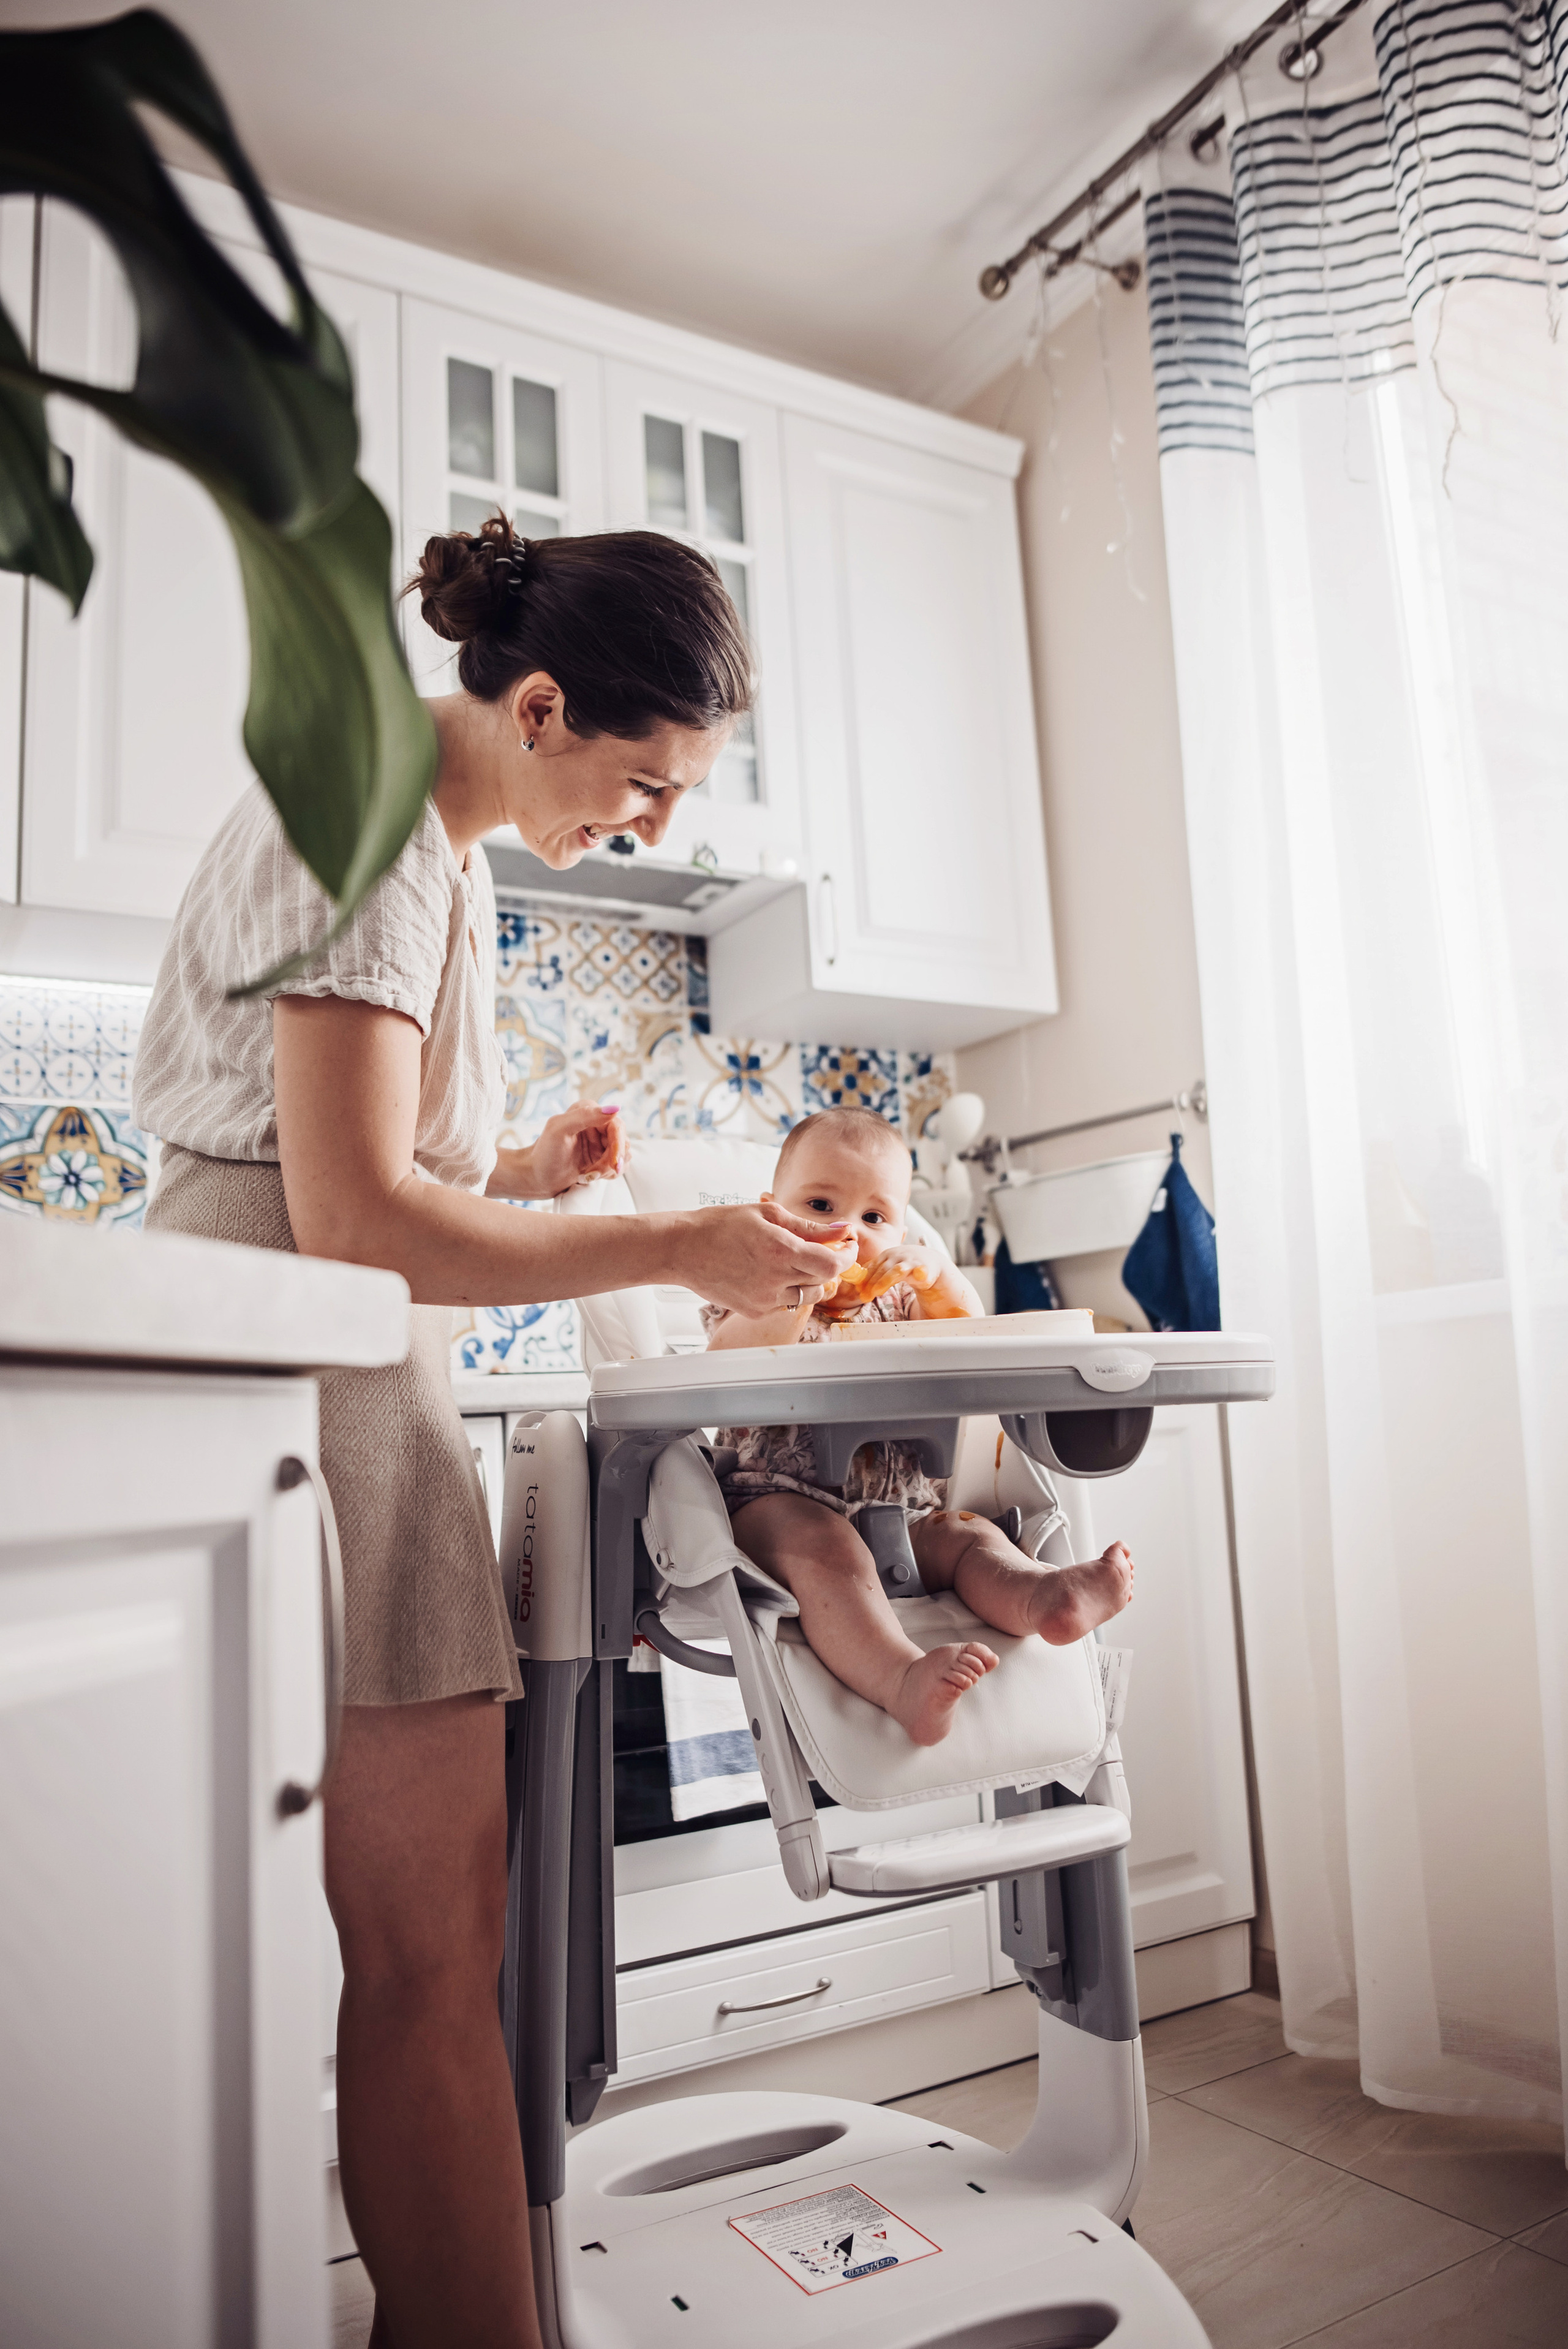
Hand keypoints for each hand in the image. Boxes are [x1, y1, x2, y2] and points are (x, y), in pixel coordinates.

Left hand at [529, 1100, 625, 1196]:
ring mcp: (601, 1142)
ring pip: (623, 1156)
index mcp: (588, 1111)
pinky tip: (588, 1176)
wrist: (537, 1177)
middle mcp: (597, 1124)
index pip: (616, 1124)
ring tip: (587, 1175)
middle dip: (611, 1161)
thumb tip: (615, 1108)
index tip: (614, 1163)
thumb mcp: (559, 1129)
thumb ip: (585, 1115)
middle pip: (623, 1141)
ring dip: (607, 1170)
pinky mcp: (602, 1158)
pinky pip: (618, 1166)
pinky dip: (606, 1175)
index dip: (618, 1144)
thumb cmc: (544, 1153)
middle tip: (594, 1173)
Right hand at [684, 1199, 854, 1317]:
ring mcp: (764, 1299)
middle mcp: (774, 1280)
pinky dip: (788, 1289)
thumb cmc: (720, 1225)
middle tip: (826, 1249)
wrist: (682, 1249)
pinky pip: (785, 1303)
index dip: (847, 1255)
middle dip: (831, 1264)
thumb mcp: (767, 1214)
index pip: (832, 1264)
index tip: (847, 1245)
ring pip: (808, 1296)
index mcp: (780, 1251)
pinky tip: (772, 1273)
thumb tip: (840, 1231)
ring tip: (796, 1261)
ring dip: (812, 1280)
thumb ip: (808, 1227)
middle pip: (825, 1281)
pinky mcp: (754, 1311)